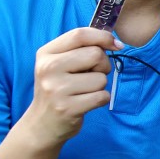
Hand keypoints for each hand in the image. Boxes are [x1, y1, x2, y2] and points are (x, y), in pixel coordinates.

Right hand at [24, 27, 119, 146]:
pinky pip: (102, 96)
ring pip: (101, 78)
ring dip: (100, 86)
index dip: (103, 37)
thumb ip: (83, 48)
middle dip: (103, 65)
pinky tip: (86, 103)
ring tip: (83, 91)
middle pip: (95, 54)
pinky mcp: (67, 108)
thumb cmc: (60, 88)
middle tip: (90, 76)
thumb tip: (117, 43)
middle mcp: (48, 69)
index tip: (116, 45)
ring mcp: (56, 89)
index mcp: (46, 54)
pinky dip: (101, 99)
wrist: (42, 123)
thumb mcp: (61, 64)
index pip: (79, 35)